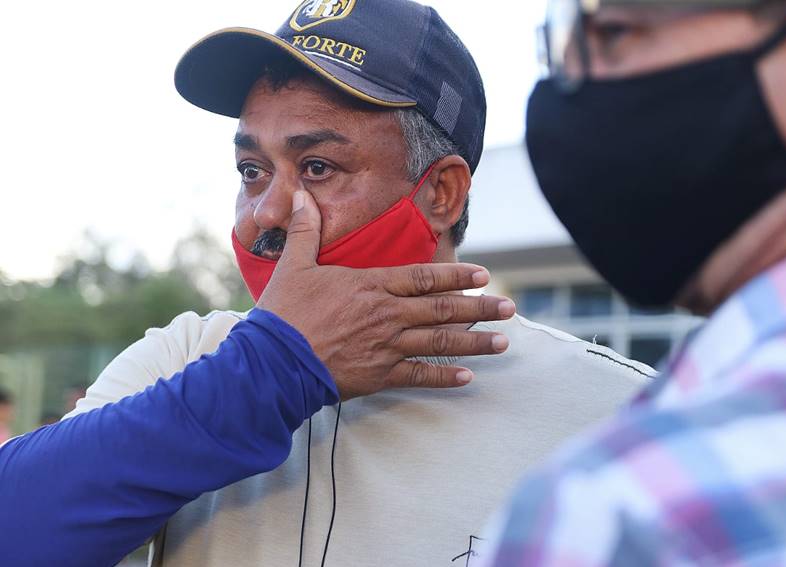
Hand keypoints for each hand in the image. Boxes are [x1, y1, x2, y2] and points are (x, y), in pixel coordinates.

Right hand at [257, 190, 514, 398]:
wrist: (272, 363)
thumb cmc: (284, 314)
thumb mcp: (294, 266)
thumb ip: (305, 231)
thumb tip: (301, 196)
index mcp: (372, 287)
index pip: (424, 277)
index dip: (456, 275)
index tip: (483, 275)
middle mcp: (388, 315)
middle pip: (443, 309)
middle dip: (480, 308)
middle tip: (509, 307)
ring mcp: (387, 347)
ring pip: (440, 343)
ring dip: (475, 341)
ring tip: (503, 341)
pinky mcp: (380, 375)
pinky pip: (420, 376)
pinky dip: (445, 377)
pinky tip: (468, 377)